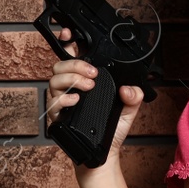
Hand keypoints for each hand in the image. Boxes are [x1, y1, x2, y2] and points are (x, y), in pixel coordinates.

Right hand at [44, 26, 145, 164]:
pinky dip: (64, 99)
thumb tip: (129, 89)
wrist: (104, 152)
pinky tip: (76, 100)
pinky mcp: (57, 116)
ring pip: (54, 80)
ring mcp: (61, 101)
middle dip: (77, 65)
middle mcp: (70, 88)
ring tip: (89, 88)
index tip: (69, 35)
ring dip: (72, 79)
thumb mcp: (129, 110)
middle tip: (94, 75)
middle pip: (60, 65)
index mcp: (84, 80)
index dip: (67, 41)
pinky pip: (53, 102)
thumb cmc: (112, 130)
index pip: (72, 55)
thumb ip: (134, 96)